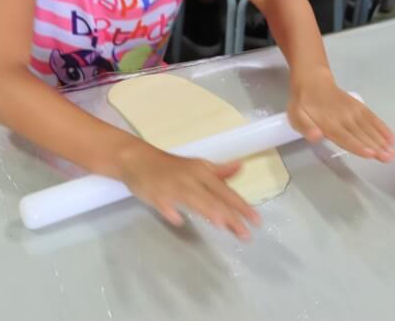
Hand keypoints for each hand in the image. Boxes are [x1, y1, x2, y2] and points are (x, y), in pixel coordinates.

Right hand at [115, 143, 260, 239]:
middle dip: (231, 216)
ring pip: (193, 199)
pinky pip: (163, 203)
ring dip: (207, 210)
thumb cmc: (170, 167)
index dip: (241, 206)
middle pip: (214, 198)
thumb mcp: (197, 166)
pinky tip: (178, 220)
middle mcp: (190, 178)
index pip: (226, 191)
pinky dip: (170, 211)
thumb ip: (219, 171)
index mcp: (202, 172)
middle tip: (246, 235)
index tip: (257, 221)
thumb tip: (241, 167)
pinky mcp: (155, 193)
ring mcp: (172, 186)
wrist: (137, 159)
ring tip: (223, 225)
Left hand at [288, 67, 394, 161]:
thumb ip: (306, 128)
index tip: (371, 154)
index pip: (345, 137)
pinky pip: (373, 118)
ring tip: (393, 152)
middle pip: (361, 134)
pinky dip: (383, 128)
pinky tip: (392, 138)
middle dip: (376, 147)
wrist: (313, 81)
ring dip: (382, 140)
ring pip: (370, 128)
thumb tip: (317, 136)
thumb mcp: (296, 116)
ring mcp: (353, 111)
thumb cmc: (304, 104)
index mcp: (328, 122)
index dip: (358, 146)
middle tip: (389, 158)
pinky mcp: (359, 107)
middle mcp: (344, 117)